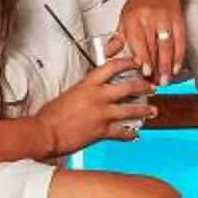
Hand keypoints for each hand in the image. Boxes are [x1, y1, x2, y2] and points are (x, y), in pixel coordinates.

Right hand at [36, 53, 155, 154]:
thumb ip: (82, 93)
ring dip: (144, 110)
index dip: (126, 63)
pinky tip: (134, 134)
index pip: (111, 67)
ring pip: (130, 109)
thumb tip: (89, 94)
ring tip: (152, 111)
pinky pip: (122, 132)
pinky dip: (130, 134)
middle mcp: (97, 97)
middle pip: (128, 86)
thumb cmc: (50, 116)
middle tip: (151, 87)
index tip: (135, 63)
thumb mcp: (68, 95)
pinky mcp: (102, 131)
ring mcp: (101, 114)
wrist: (45, 133)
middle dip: (143, 86)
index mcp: (87, 84)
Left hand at [114, 0, 189, 81]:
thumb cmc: (139, 3)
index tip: (144, 72)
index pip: (138, 41)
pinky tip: (176, 68)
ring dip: (167, 66)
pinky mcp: (178, 21)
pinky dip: (179, 57)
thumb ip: (117, 40)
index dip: (143, 58)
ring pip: (168, 46)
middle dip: (155, 67)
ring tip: (165, 80)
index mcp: (133, 18)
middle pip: (154, 47)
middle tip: (154, 83)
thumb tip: (105, 56)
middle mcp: (150, 18)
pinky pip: (180, 42)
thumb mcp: (124, 18)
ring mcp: (166, 20)